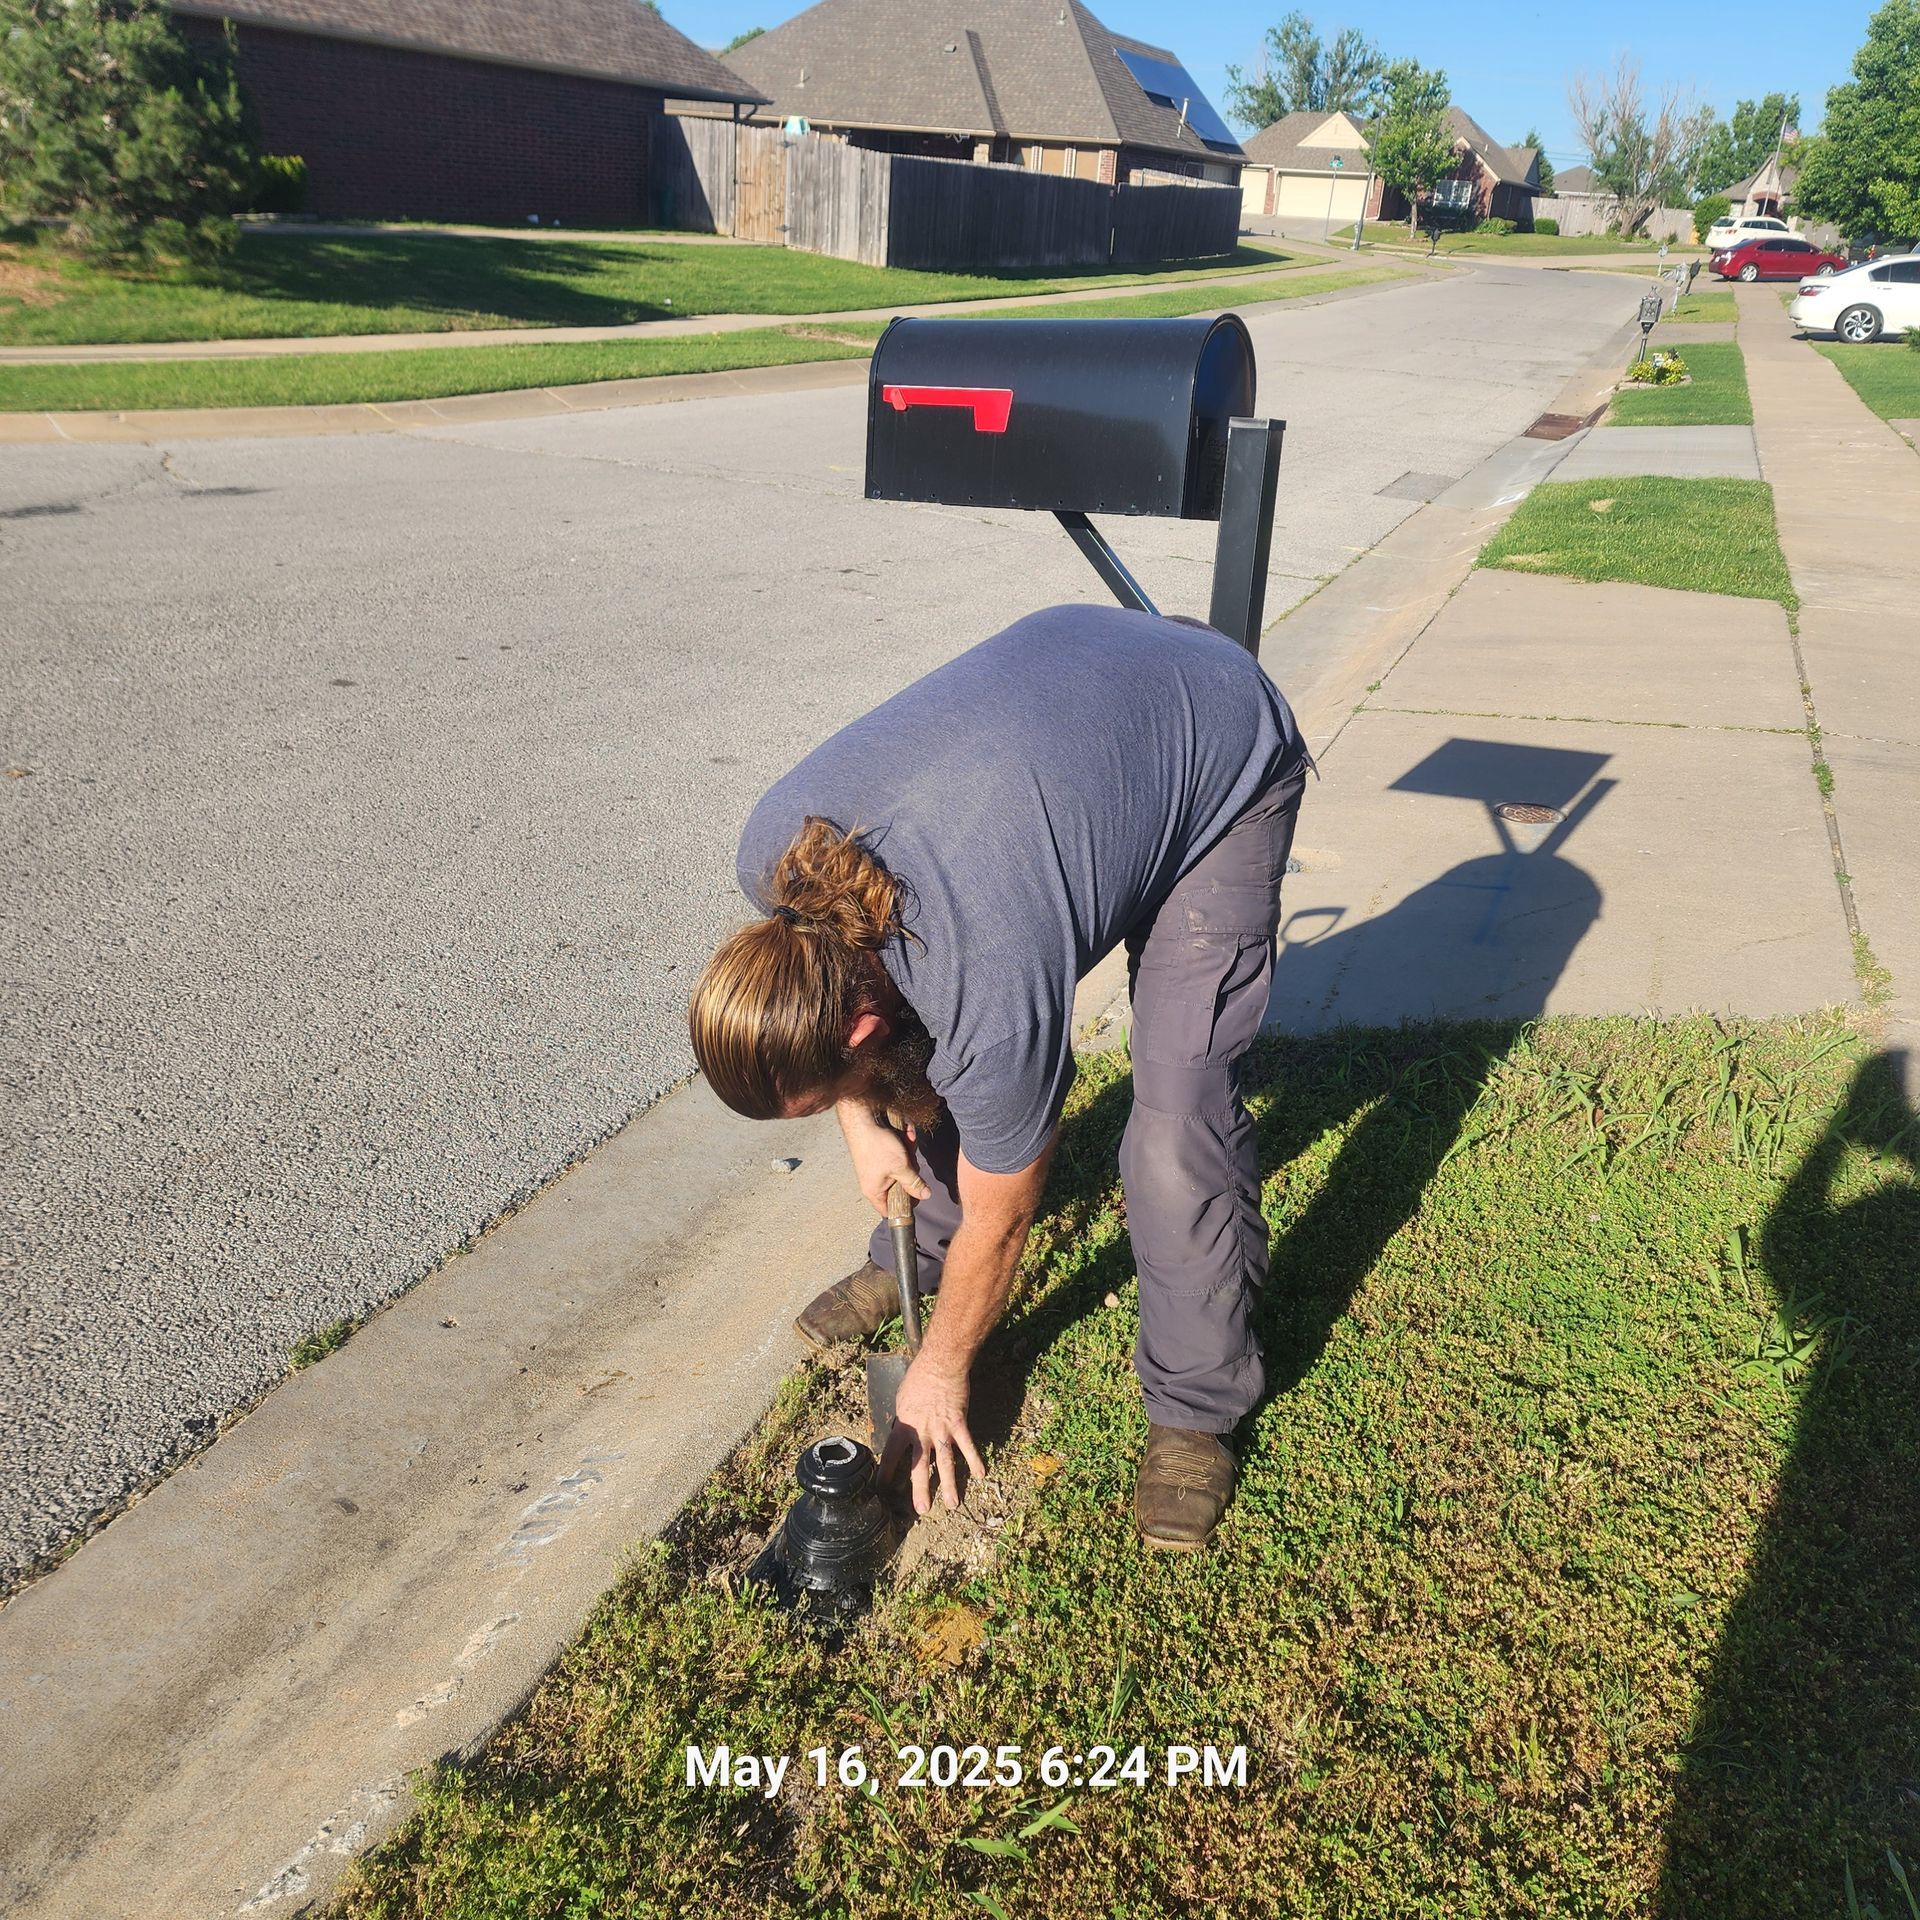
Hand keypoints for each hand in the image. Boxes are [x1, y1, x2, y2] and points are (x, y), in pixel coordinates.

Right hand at [838, 1101, 930, 1214]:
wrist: (862, 1118)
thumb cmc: (876, 1145)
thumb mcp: (901, 1166)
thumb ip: (914, 1183)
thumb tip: (925, 1195)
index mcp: (874, 1191)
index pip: (890, 1210)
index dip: (905, 1205)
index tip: (918, 1194)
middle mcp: (873, 1181)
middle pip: (900, 1186)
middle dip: (910, 1171)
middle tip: (909, 1161)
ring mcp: (877, 1167)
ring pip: (901, 1168)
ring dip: (908, 1154)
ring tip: (906, 1141)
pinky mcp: (880, 1154)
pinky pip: (898, 1154)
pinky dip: (904, 1144)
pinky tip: (905, 1134)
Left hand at [878, 1352, 983, 1513]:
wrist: (940, 1364)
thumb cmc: (919, 1379)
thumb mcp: (902, 1400)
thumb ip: (904, 1421)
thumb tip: (902, 1434)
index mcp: (904, 1426)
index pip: (891, 1455)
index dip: (886, 1473)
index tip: (882, 1489)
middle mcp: (922, 1432)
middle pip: (919, 1466)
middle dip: (920, 1489)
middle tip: (922, 1509)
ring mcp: (942, 1430)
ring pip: (945, 1462)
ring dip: (949, 1484)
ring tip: (952, 1504)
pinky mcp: (959, 1424)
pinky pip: (968, 1446)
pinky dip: (974, 1460)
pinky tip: (980, 1475)